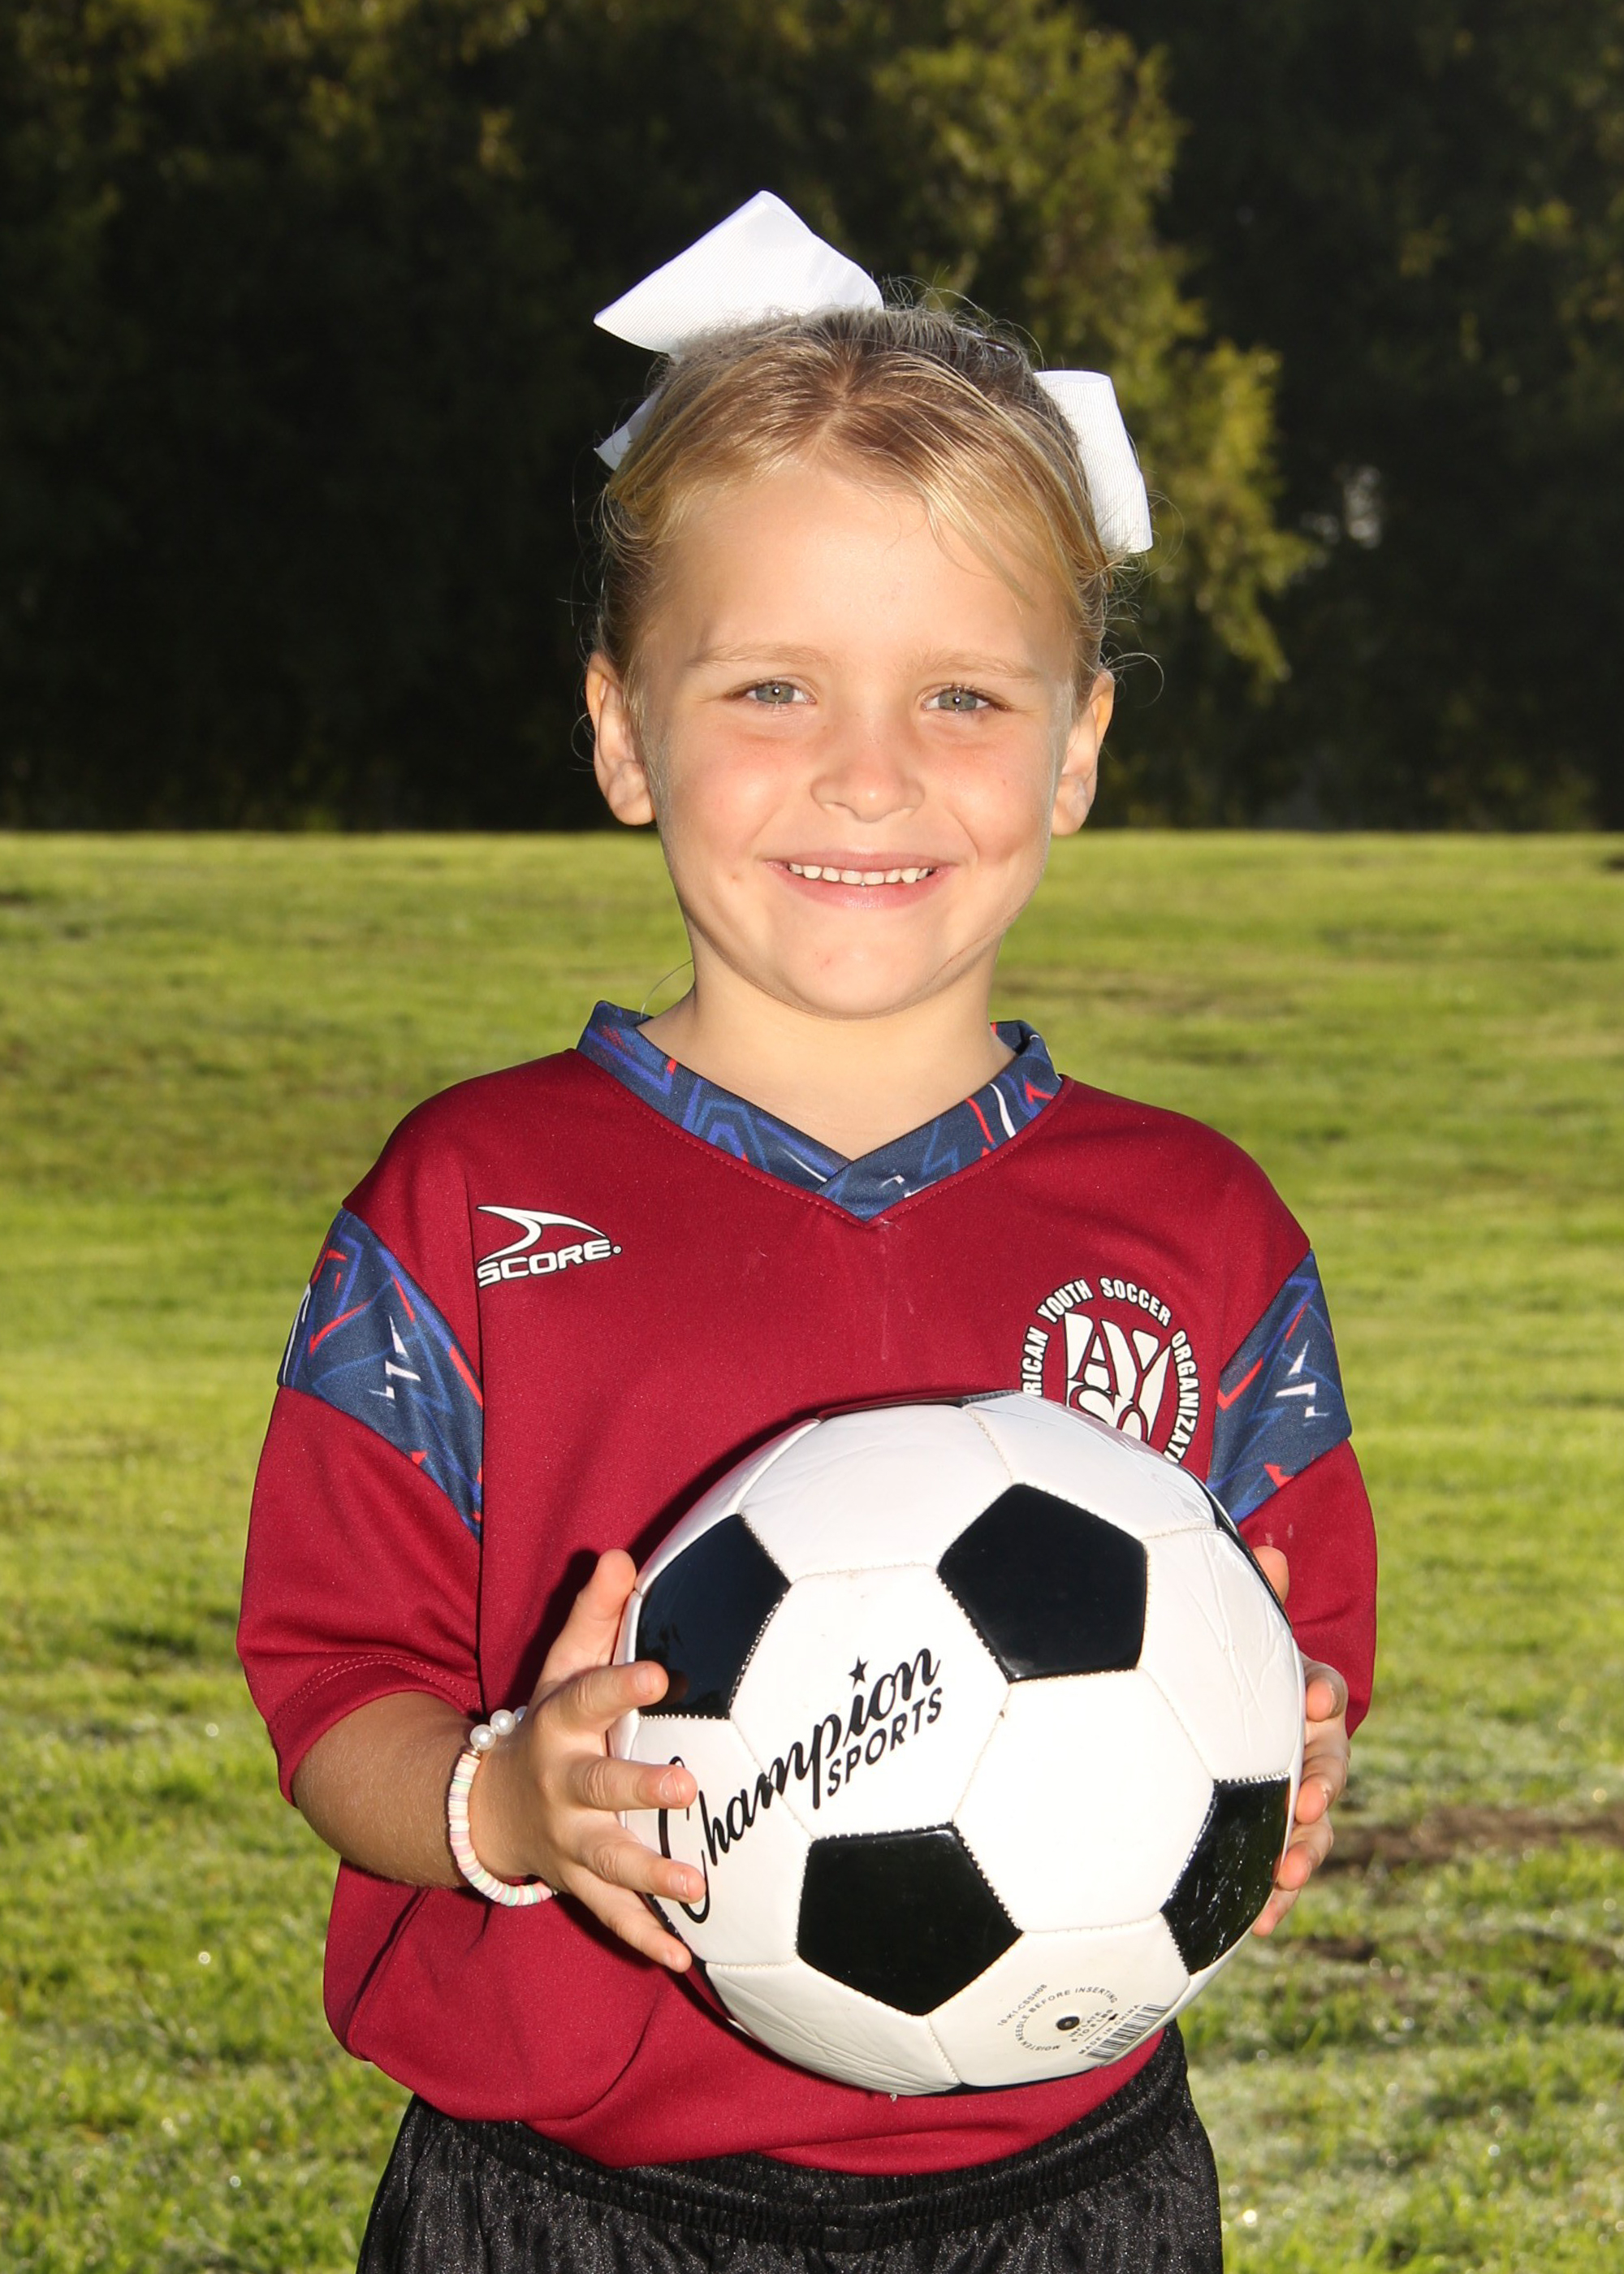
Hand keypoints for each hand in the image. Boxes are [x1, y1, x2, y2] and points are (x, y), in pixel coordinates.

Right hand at [468, 1550, 702, 1968]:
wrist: (487, 1804)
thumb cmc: (550, 1720)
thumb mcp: (561, 1665)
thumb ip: (593, 1615)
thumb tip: (620, 1552)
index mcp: (560, 1725)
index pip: (588, 1697)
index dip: (620, 1684)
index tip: (662, 1672)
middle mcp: (562, 1785)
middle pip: (598, 1787)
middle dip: (639, 1787)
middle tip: (687, 1784)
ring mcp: (568, 1840)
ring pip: (608, 1860)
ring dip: (651, 1876)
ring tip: (697, 1887)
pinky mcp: (578, 1881)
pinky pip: (612, 1915)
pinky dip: (645, 1938)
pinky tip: (685, 1960)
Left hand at [1249, 1545, 1350, 1936]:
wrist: (1215, 1720)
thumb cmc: (1225, 1670)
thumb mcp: (1237, 1635)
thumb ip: (1253, 1601)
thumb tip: (1267, 1551)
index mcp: (1300, 1699)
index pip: (1321, 1689)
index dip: (1321, 1691)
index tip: (1317, 1697)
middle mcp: (1305, 1750)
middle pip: (1329, 1768)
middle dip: (1323, 1785)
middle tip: (1310, 1798)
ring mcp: (1290, 1799)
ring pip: (1312, 1828)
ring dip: (1305, 1851)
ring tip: (1287, 1875)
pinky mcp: (1267, 1840)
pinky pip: (1277, 1868)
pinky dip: (1275, 1896)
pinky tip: (1260, 1924)